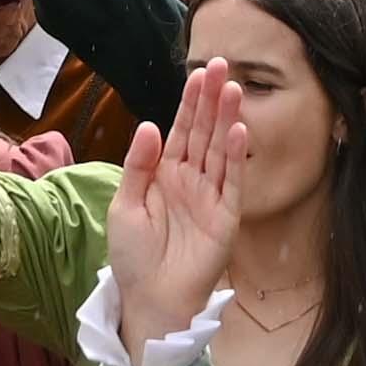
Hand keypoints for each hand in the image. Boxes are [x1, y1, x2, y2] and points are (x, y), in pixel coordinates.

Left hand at [99, 65, 249, 350]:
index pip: (180, 130)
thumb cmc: (133, 256)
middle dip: (211, 101)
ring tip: (233, 90)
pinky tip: (239, 132)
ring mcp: (210, 197)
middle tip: (221, 67)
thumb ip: (138, 165)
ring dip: (227, 121)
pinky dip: (236, 158)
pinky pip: (232, 182)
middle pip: (203, 133)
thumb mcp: (125, 205)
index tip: (198, 73)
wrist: (149, 298)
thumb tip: (151, 124)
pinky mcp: (225, 218)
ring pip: (220, 151)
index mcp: (164, 174)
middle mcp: (191, 180)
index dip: (190, 103)